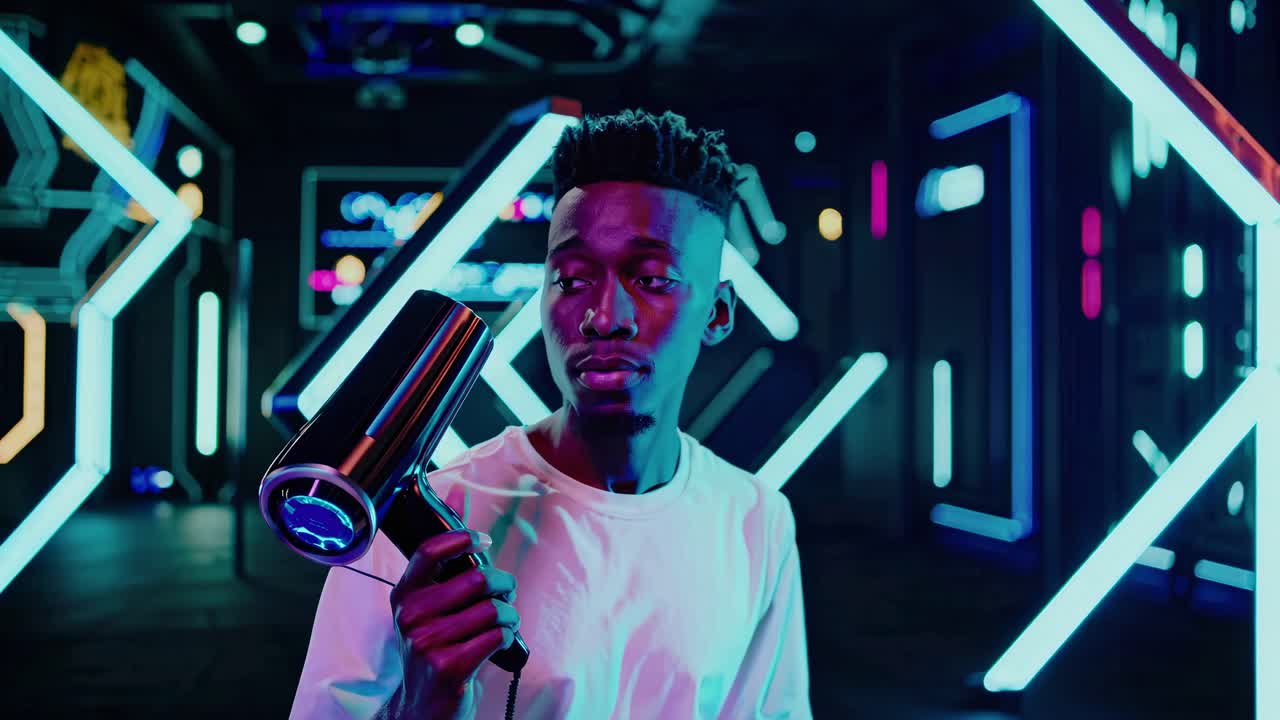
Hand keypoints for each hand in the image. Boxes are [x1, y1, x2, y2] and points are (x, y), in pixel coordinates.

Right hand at [387, 529, 519, 719]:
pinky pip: (498, 635)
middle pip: (477, 579)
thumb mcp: (430, 601)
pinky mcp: (449, 666)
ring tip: (501, 624)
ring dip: (508, 616)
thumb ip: (445, 549)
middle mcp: (411, 616)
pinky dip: (507, 637)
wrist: (423, 706)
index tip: (482, 542)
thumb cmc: (434, 646)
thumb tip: (457, 491)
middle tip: (505, 593)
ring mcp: (427, 643)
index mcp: (404, 595)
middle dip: (504, 585)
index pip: (431, 551)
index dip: (463, 539)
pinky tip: (497, 644)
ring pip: (494, 609)